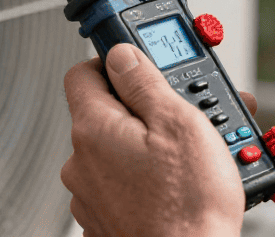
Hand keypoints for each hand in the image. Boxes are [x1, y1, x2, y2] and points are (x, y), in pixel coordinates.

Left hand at [60, 44, 247, 236]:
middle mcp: (81, 163)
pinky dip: (146, 178)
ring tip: (193, 155)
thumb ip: (144, 82)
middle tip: (186, 113)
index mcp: (93, 129)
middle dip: (146, 109)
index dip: (114, 62)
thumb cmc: (188, 205)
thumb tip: (122, 55)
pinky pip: (122, 185)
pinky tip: (176, 183)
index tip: (142, 66)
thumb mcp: (179, 122)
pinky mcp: (105, 220)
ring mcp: (91, 196)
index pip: (82, 73)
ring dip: (150, 146)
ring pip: (118, 151)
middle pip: (107, 114)